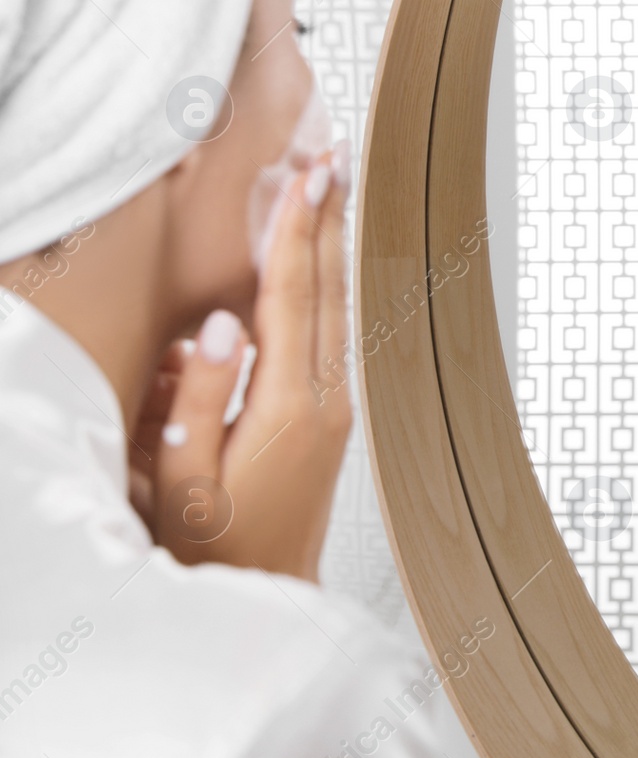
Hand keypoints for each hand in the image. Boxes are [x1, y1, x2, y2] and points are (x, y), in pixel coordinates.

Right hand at [127, 146, 351, 581]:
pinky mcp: (330, 422)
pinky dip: (324, 287)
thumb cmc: (209, 550)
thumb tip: (220, 327)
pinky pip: (330, 335)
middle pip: (329, 289)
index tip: (307, 174)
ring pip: (337, 308)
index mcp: (287, 408)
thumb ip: (196, 404)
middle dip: (328, 219)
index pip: (291, 298)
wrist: (264, 601)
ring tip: (329, 191)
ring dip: (331, 246)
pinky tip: (315, 266)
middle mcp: (324, 401)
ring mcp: (335, 411)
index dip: (297, 231)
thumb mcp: (180, 484)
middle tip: (332, 156)